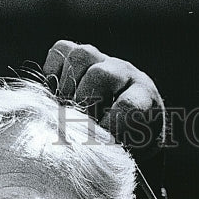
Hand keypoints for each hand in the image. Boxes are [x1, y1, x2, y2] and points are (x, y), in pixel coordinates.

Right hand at [43, 40, 164, 154]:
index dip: (111, 124)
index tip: (101, 141)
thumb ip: (114, 148)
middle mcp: (125, 72)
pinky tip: (57, 93)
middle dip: (85, 104)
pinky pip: (61, 49)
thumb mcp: (130, 149)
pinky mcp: (79, 54)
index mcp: (144, 98)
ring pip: (81, 56)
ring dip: (68, 86)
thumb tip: (86, 146)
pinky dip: (53, 71)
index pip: (129, 105)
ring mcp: (102, 59)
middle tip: (79, 123)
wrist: (127, 120)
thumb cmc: (128, 140)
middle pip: (101, 75)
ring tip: (66, 108)